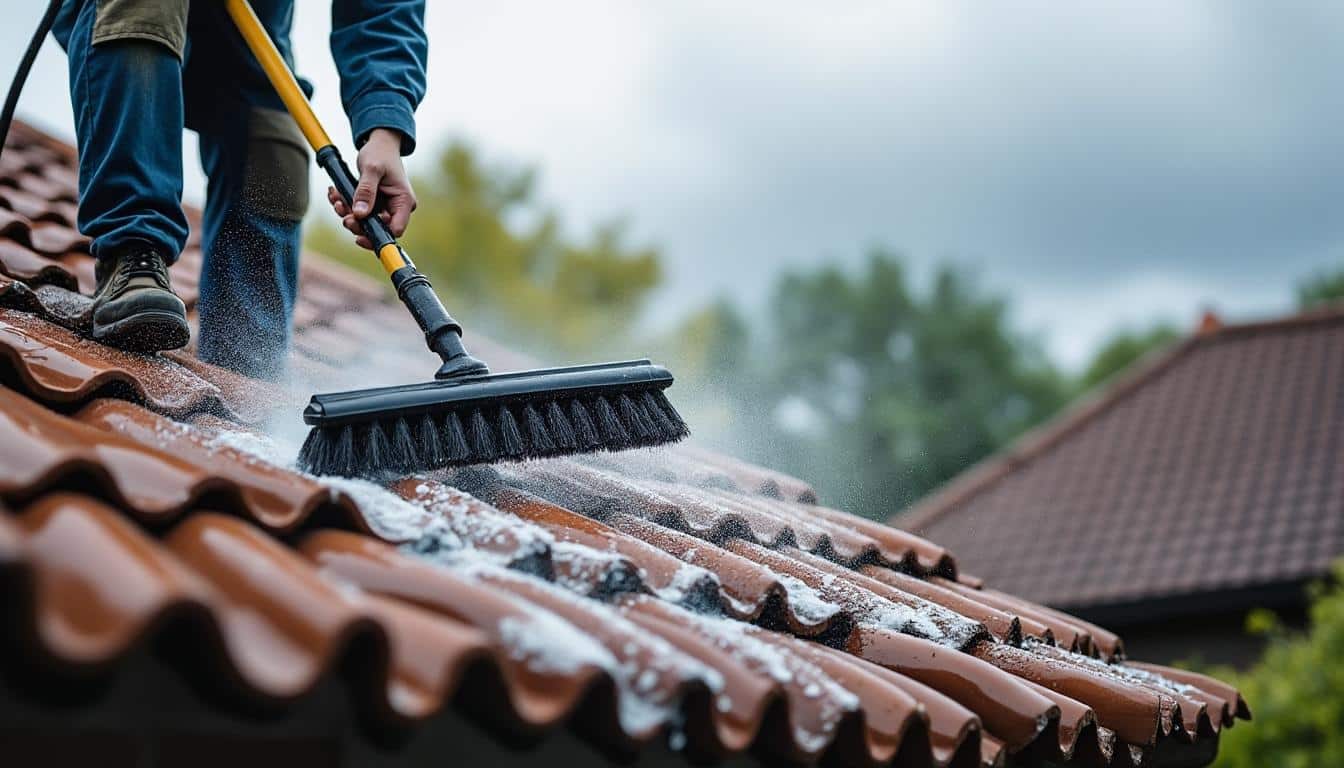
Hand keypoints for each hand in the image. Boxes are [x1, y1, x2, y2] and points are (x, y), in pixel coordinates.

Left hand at [326, 128, 416, 249]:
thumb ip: (366, 191)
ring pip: (365, 222)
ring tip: (337, 199)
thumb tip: (359, 214)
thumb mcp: (371, 169)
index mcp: (404, 201)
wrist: (379, 143)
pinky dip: (346, 205)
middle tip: (344, 216)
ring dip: (348, 214)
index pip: (395, 230)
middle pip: (378, 229)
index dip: (378, 236)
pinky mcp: (374, 204)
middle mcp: (396, 207)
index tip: (359, 235)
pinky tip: (337, 195)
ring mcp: (384, 206)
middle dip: (358, 225)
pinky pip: (358, 212)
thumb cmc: (380, 153)